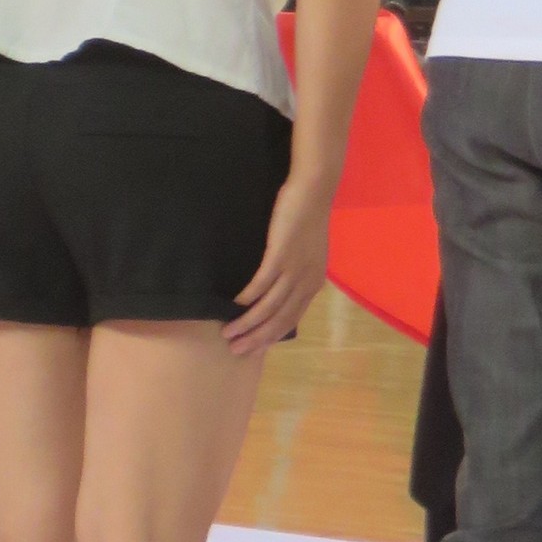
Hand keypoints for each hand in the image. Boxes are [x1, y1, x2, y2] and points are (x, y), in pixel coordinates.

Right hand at [224, 168, 328, 354]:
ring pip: (270, 307)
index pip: (290, 320)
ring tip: (228, 334)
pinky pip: (262, 284)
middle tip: (236, 351)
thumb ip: (295, 273)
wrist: (313, 190)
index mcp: (313, 283)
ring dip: (248, 324)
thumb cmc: (305, 218)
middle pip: (280, 320)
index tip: (252, 349)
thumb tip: (277, 290)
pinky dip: (247, 298)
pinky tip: (233, 306)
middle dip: (257, 338)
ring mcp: (295, 269)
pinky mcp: (281, 255)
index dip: (270, 337)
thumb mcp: (306, 252)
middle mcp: (307, 282)